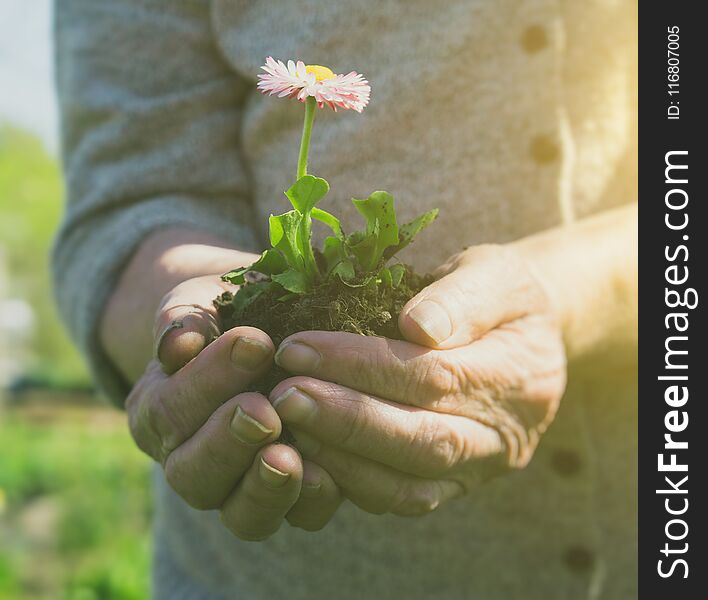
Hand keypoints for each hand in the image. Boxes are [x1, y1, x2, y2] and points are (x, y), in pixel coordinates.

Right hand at [125, 274, 341, 538]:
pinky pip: (296, 519)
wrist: (270, 332)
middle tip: (264, 411)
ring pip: (238, 513)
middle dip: (228, 441)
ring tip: (287, 457)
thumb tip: (178, 342)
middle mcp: (189, 460)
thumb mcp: (205, 300)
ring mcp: (238, 488)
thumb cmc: (231, 313)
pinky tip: (329, 476)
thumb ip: (186, 314)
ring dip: (263, 487)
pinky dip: (310, 502)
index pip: (169, 409)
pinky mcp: (288, 499)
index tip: (255, 344)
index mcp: (160, 410)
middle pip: (192, 472)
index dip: (208, 381)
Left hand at [268, 245, 566, 515]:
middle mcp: (503, 435)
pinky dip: (353, 483)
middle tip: (283, 396)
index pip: (432, 376)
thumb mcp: (495, 273)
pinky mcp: (455, 484)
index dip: (361, 365)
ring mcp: (481, 468)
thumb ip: (462, 298)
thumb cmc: (503, 294)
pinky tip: (310, 454)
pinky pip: (404, 500)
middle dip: (344, 420)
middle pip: (420, 440)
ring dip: (342, 458)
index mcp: (516, 374)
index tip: (298, 347)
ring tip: (287, 424)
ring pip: (409, 486)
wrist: (530, 335)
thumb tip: (417, 328)